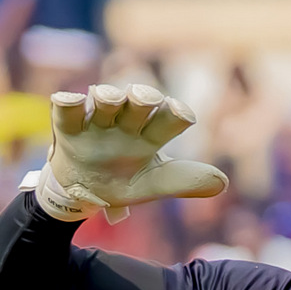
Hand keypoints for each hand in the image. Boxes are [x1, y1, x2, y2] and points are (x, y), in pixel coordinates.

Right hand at [31, 83, 228, 223]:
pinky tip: (70, 99)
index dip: (176, 113)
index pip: (168, 118)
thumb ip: (183, 181)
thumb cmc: (120, 181)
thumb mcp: (150, 185)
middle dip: (143, 95)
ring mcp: (97, 122)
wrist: (79, 194)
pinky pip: (67, 110)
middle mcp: (126, 122)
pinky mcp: (69, 127)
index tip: (184, 116)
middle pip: (138, 101)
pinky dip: (68, 102)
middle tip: (147, 98)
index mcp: (150, 134)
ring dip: (107, 96)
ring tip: (107, 99)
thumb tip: (222, 182)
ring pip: (104, 100)